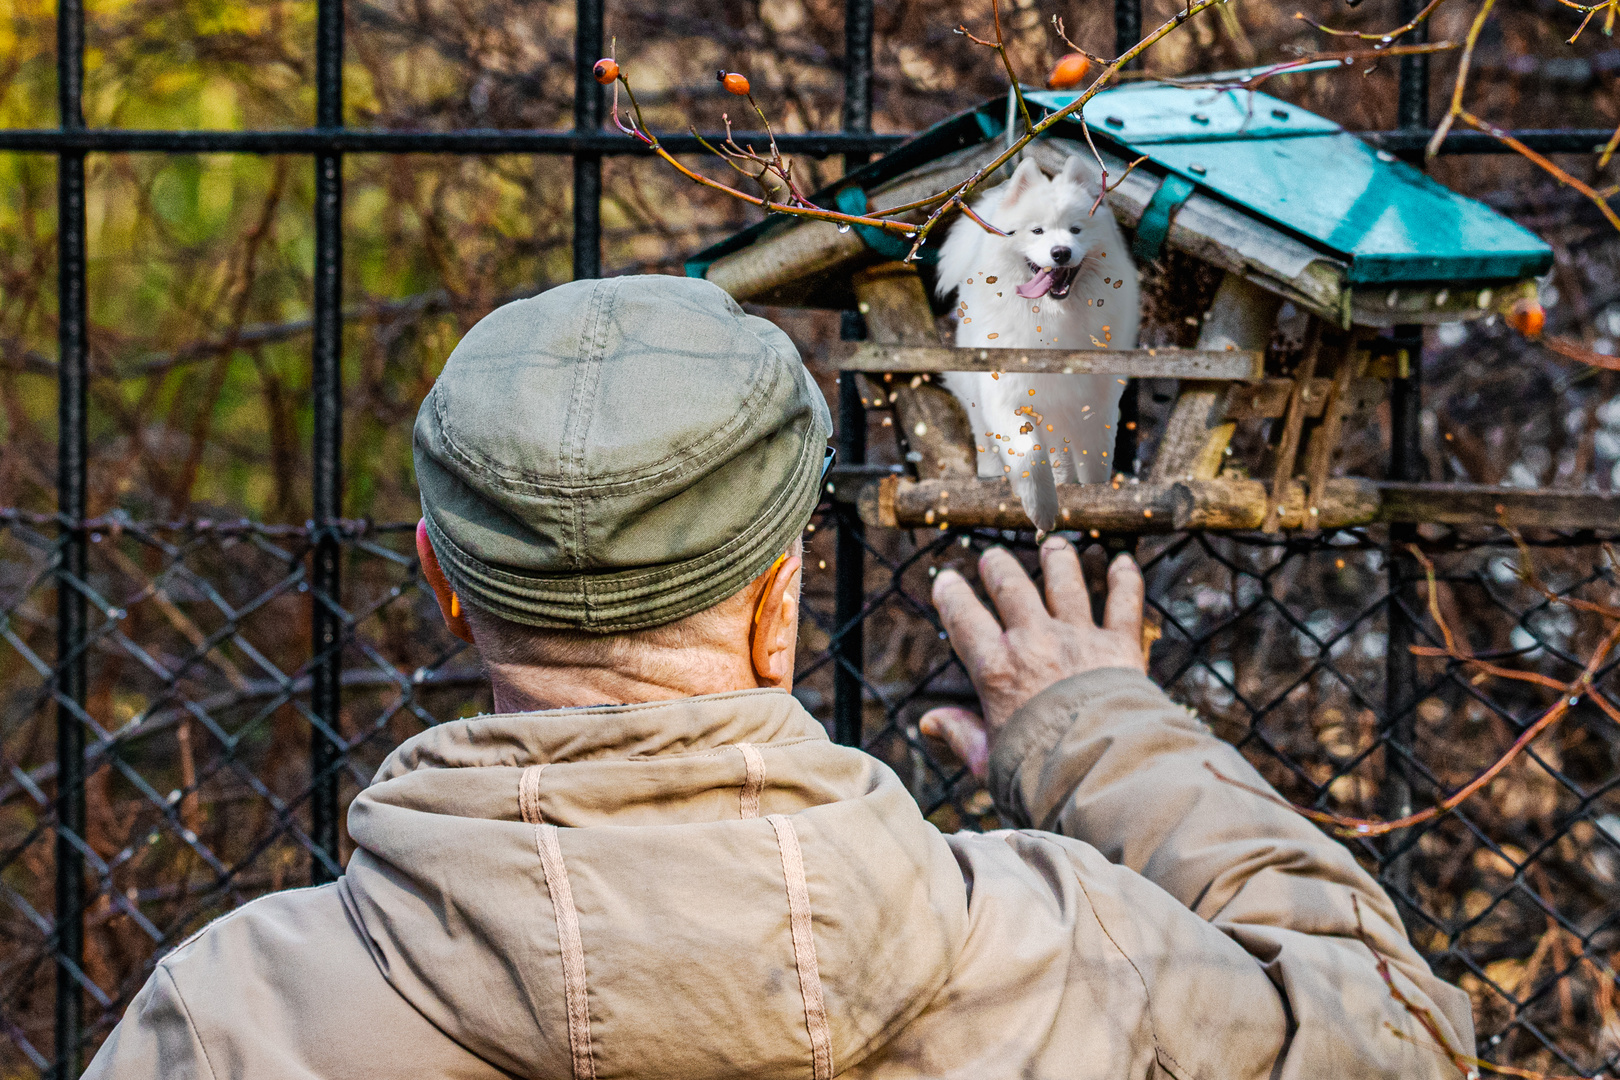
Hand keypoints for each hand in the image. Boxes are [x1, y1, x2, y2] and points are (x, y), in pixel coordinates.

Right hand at [919, 538, 1145, 778]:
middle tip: (992, 558)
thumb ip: (961, 736)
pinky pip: (1124, 602)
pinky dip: (1125, 579)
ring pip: (1065, 582)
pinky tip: (1124, 562)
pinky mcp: (1121, 646)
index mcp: (996, 669)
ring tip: (1054, 545)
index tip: (946, 579)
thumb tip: (929, 723)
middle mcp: (1035, 642)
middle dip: (998, 567)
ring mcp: (1079, 638)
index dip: (952, 595)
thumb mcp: (989, 761)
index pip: (964, 619)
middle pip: (1011, 588)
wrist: (1103, 771)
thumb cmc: (1041, 774)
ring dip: (1058, 560)